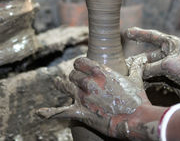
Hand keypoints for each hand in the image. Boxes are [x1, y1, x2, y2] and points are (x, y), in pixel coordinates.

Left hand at [37, 57, 162, 139]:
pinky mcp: (80, 112)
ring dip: (63, 86)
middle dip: (74, 78)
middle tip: (78, 82)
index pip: (79, 62)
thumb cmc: (137, 99)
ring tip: (58, 84)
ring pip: (65, 86)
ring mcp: (83, 97)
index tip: (80, 67)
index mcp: (100, 71)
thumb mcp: (136, 80)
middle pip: (72, 75)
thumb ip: (136, 67)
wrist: (136, 119)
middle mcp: (89, 81)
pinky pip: (60, 111)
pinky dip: (48, 112)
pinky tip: (38, 113)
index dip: (79, 64)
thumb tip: (141, 59)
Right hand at [125, 27, 179, 102]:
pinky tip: (136, 83)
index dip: (139, 34)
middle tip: (122, 63)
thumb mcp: (168, 65)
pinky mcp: (168, 79)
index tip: (127, 32)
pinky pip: (153, 78)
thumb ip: (150, 67)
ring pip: (149, 68)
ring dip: (138, 72)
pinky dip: (144, 80)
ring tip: (126, 74)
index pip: (152, 36)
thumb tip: (137, 71)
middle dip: (135, 60)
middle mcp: (169, 54)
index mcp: (172, 44)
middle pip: (147, 56)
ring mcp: (168, 67)